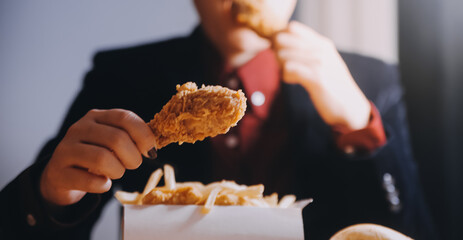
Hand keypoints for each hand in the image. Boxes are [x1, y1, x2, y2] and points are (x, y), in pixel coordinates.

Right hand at [40, 109, 155, 205]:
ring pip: (102, 158)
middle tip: (132, 165)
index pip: (125, 117)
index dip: (143, 135)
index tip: (150, 151)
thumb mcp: (110, 142)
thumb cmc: (94, 156)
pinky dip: (102, 185)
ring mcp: (66, 149)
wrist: (60, 175)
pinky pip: (88, 180)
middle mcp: (79, 128)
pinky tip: (102, 184)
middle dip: (132, 157)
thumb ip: (130, 138)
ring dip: (117, 171)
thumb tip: (152, 146)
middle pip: (117, 139)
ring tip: (116, 173)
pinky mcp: (58, 172)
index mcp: (96, 117)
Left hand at [273, 21, 370, 129]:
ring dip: (281, 66)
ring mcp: (319, 63)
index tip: (282, 51)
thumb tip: (282, 46)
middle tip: (283, 65)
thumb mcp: (325, 62)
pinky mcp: (316, 78)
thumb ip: (309, 52)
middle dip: (277, 52)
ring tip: (290, 74)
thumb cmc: (333, 85)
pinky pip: (289, 69)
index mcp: (322, 44)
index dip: (281, 38)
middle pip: (283, 40)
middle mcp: (321, 50)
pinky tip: (292, 81)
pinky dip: (286, 76)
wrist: (349, 106)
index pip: (292, 28)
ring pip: (283, 55)